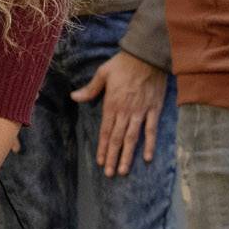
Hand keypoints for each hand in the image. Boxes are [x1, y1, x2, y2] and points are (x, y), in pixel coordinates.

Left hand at [70, 50, 168, 177]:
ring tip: (123, 171)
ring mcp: (141, 112)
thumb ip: (90, 89)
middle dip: (112, 157)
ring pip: (132, 138)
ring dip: (127, 155)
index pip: (105, 131)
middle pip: (117, 138)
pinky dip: (150, 144)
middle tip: (109, 173)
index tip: (99, 162)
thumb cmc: (123, 63)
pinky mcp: (154, 109)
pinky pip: (152, 130)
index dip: (102, 147)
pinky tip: (146, 158)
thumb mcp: (102, 74)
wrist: (147, 55)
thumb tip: (74, 97)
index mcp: (111, 104)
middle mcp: (125, 111)